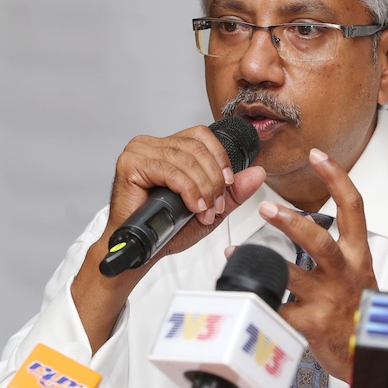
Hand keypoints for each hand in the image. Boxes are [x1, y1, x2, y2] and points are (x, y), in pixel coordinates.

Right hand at [73, 125, 264, 353]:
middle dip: (213, 179)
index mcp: (167, 146)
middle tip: (215, 205)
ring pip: (185, 159)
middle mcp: (151, 144)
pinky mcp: (130, 164)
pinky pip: (169, 170)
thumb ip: (233, 190)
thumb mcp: (209, 206)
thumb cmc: (167, 230)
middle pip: (196, 147)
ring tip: (203, 210)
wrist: (143, 251)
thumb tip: (258, 173)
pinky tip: (192, 206)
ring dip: (202, 187)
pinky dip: (187, 189)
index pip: (201, 136)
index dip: (219, 158)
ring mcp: (138, 152)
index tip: (227, 184)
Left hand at [255, 148, 376, 380]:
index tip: (317, 155)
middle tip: (266, 207)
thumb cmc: (357, 308)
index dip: (336, 178)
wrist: (366, 353)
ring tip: (236, 251)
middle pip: (320, 241)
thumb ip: (337, 248)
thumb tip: (304, 221)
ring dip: (262, 260)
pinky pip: (278, 308)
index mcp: (357, 254)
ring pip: (294, 274)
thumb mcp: (357, 272)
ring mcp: (328, 299)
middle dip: (292, 222)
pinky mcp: (311, 324)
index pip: (353, 208)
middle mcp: (345, 273)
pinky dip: (258, 299)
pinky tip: (242, 292)